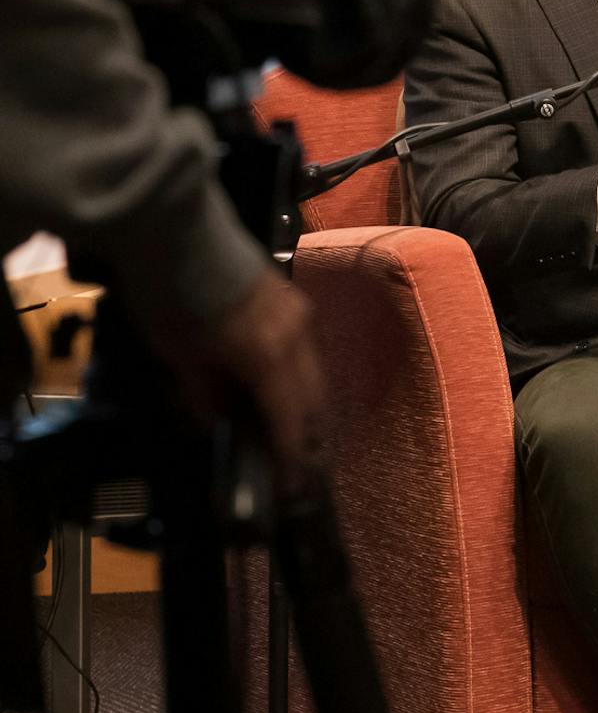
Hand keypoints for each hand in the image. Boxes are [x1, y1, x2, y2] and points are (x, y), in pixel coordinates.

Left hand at [166, 270, 328, 497]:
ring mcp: (297, 313)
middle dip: (306, 436)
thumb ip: (204, 393)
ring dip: (302, 405)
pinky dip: (295, 376)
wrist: (171, 224)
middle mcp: (296, 335)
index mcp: (269, 356)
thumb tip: (216, 422)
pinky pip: (304, 349)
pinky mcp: (288, 298)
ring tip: (285, 431)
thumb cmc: (168, 293)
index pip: (291, 420)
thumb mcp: (177, 353)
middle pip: (314, 398)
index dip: (292, 458)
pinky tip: (276, 386)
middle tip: (294, 467)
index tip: (293, 488)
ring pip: (312, 372)